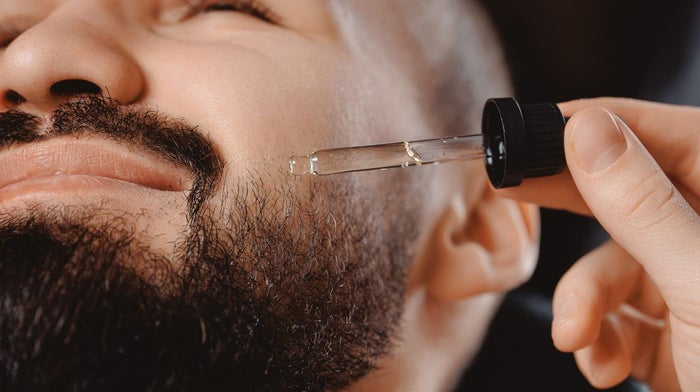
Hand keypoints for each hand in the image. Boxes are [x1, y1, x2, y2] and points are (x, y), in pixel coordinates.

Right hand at [499, 98, 699, 390]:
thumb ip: (641, 205)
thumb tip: (588, 130)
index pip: (667, 134)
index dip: (599, 125)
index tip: (539, 127)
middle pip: (630, 192)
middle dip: (572, 203)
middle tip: (514, 185)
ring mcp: (695, 286)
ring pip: (613, 265)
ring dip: (585, 304)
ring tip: (580, 338)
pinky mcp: (675, 334)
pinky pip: (618, 315)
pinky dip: (600, 340)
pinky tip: (603, 364)